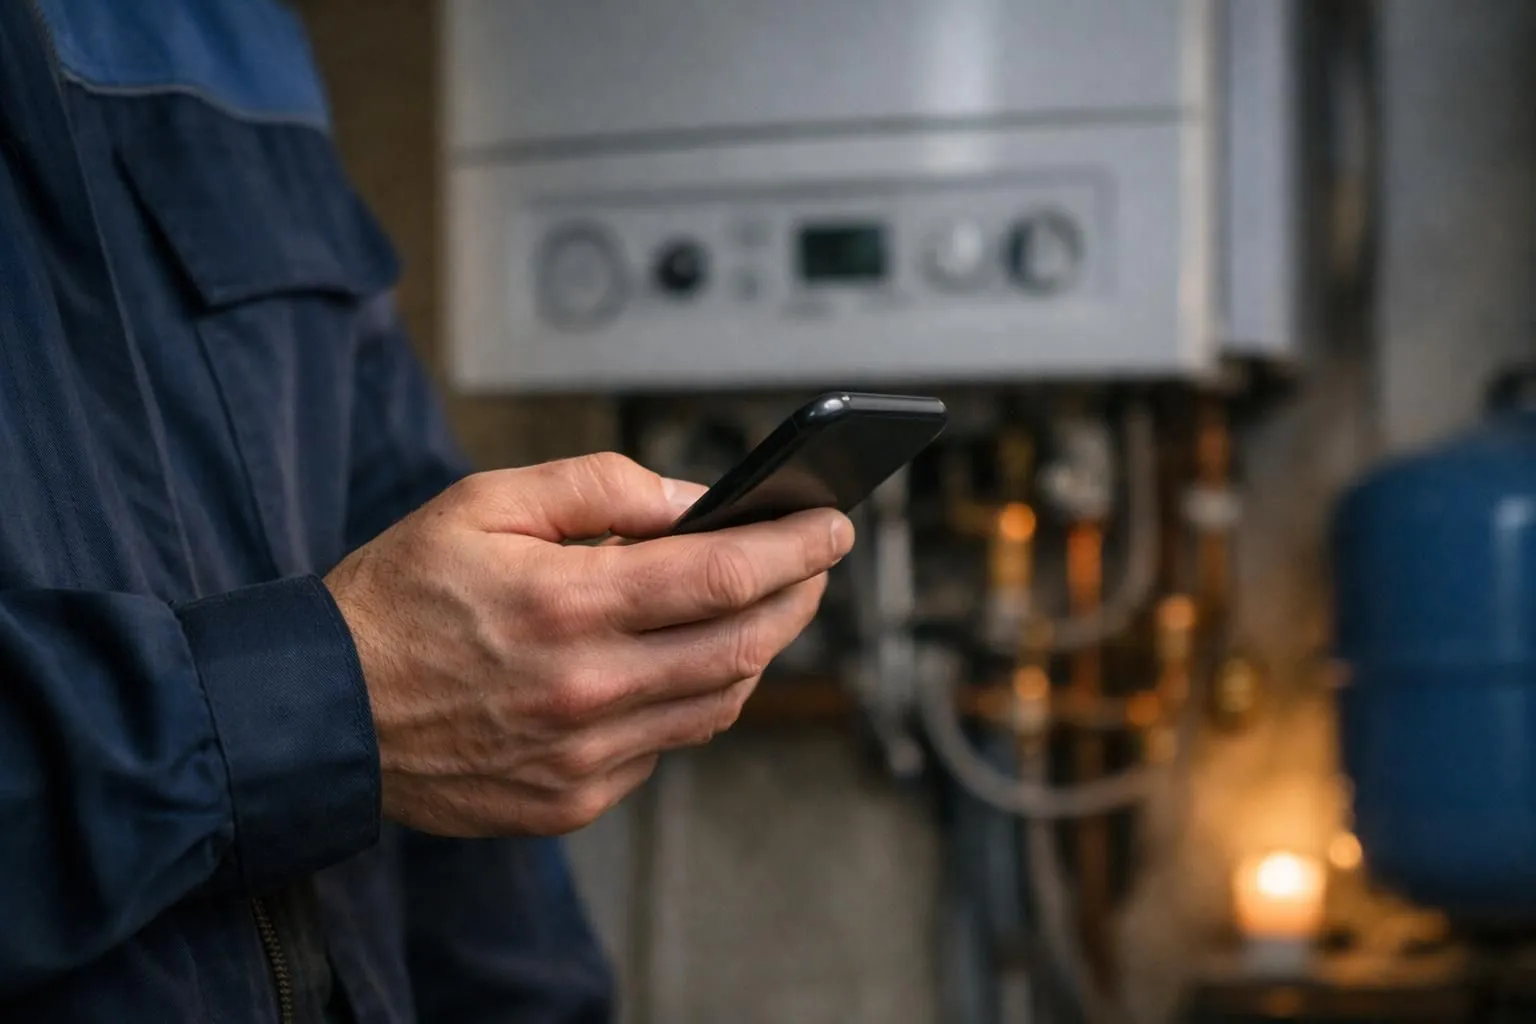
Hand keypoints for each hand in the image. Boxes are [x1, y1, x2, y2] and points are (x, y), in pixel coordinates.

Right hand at [324, 452, 851, 836]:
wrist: (325, 710)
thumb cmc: (399, 597)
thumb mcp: (484, 503)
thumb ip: (598, 489)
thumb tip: (694, 502)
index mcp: (566, 605)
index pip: (723, 575)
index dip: (794, 546)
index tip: (831, 523)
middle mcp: (586, 689)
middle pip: (743, 645)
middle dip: (797, 596)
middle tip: (813, 561)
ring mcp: (583, 755)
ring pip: (719, 703)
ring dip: (758, 650)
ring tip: (764, 604)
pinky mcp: (572, 798)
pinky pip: (667, 745)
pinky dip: (695, 698)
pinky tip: (685, 662)